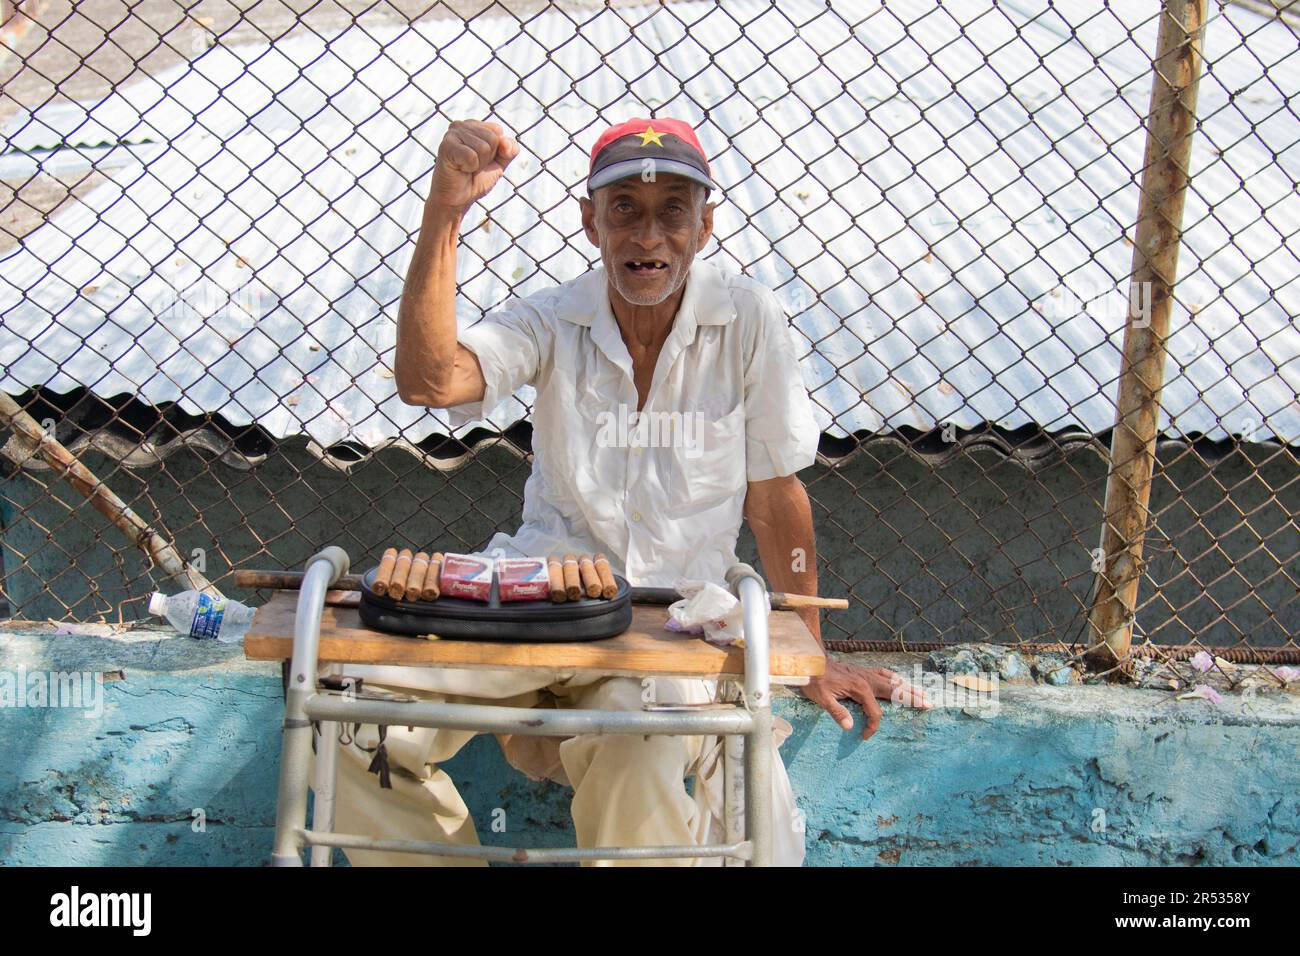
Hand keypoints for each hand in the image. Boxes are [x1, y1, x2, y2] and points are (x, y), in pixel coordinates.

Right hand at [429, 120, 519, 212]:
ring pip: (483, 147)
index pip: (498, 131)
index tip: (482, 160)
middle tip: (472, 166)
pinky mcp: (446, 145)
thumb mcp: (500, 163)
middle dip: (487, 158)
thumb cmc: (476, 179)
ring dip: (478, 164)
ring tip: (465, 167)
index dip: (496, 151)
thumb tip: (504, 142)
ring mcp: (452, 133)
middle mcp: (462, 125)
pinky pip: (472, 156)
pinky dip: (469, 167)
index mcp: (474, 125)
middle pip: (492, 138)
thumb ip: (510, 149)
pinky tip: (459, 168)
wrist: (458, 199)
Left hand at [800, 659, 931, 740]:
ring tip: (923, 694)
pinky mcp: (863, 671)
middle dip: (912, 699)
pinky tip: (900, 681)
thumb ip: (837, 712)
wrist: (811, 661)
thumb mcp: (822, 698)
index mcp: (860, 689)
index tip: (864, 737)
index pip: (875, 713)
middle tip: (928, 704)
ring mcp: (867, 674)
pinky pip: (884, 674)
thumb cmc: (816, 680)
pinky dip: (895, 678)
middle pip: (895, 692)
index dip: (872, 727)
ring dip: (908, 688)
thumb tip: (850, 727)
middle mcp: (868, 680)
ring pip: (893, 682)